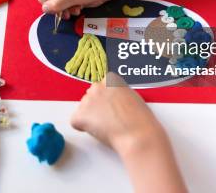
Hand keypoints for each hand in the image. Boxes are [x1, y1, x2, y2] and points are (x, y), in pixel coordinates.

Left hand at [71, 73, 186, 192]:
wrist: (137, 135)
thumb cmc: (140, 120)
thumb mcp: (133, 96)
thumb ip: (118, 93)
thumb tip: (112, 99)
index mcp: (110, 79)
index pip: (101, 87)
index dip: (106, 100)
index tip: (113, 108)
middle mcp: (97, 86)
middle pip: (91, 96)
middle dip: (96, 107)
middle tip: (109, 119)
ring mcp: (87, 100)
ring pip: (83, 109)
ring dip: (90, 117)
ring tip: (107, 127)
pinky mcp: (80, 115)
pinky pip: (75, 122)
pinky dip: (82, 128)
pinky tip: (97, 131)